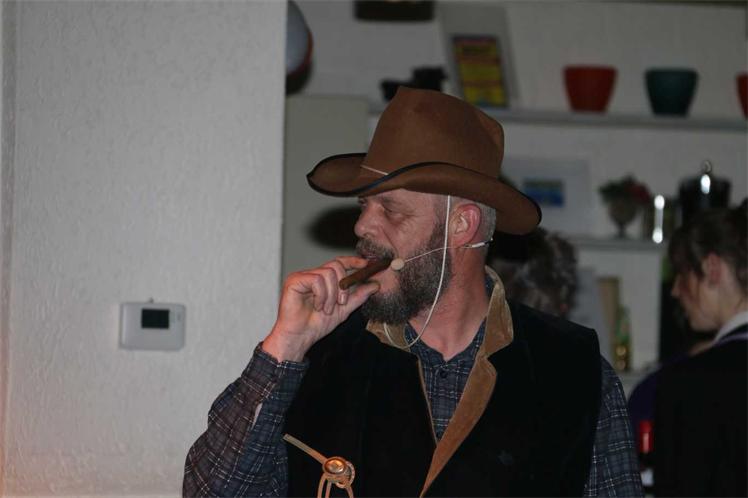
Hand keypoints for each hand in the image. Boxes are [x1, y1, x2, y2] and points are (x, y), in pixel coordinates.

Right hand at [262, 256, 379, 361]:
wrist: (299, 338)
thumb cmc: (316, 326)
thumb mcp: (343, 310)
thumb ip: (358, 296)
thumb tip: (375, 284)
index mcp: (322, 280)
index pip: (339, 263)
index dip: (353, 261)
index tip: (366, 264)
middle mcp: (312, 275)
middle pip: (335, 265)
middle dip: (343, 285)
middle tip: (341, 303)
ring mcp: (302, 277)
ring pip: (327, 273)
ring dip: (331, 295)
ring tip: (326, 309)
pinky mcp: (294, 281)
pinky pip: (316, 280)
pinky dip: (321, 295)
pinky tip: (317, 306)